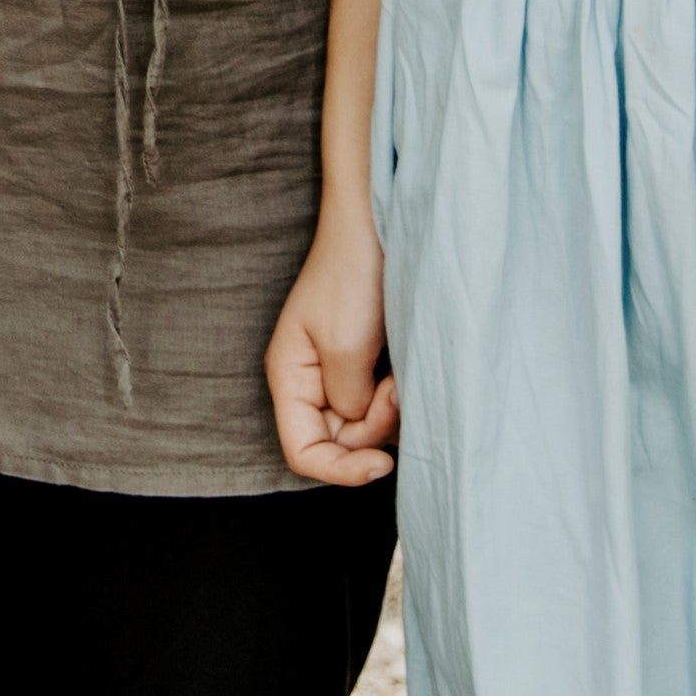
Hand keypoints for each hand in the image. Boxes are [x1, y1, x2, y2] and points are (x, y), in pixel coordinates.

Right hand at [263, 218, 398, 487]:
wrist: (376, 226)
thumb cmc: (352, 277)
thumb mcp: (346, 348)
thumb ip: (349, 404)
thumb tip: (360, 428)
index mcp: (289, 377)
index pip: (302, 452)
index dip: (340, 469)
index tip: (382, 463)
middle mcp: (310, 382)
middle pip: (338, 441)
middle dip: (374, 428)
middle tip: (396, 390)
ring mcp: (338, 373)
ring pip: (363, 426)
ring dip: (389, 412)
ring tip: (401, 374)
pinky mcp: (365, 363)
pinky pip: (379, 404)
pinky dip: (397, 397)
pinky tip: (406, 371)